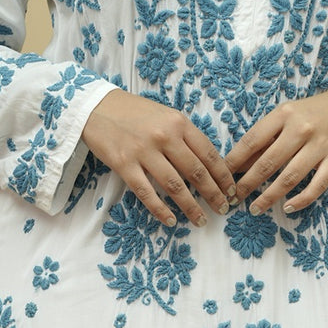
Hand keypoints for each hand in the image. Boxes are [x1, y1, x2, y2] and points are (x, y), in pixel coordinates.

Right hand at [81, 88, 236, 226]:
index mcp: (178, 123)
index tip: (231, 190)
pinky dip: (160, 210)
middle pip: (195, 172)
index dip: (223, 176)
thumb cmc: (134, 112)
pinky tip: (171, 221)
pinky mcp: (124, 164)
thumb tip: (207, 164)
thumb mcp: (165, 115)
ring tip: (200, 220)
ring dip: (190, 207)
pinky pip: (146, 193)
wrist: (96, 106)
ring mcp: (143, 151)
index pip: (208, 154)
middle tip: (223, 209)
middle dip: (213, 194)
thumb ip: (185, 136)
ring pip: (174, 186)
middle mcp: (164, 136)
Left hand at [225, 78, 327, 213]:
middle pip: (267, 163)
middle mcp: (301, 129)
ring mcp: (320, 146)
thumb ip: (267, 136)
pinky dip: (301, 200)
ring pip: (289, 178)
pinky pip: (317, 185)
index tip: (222, 176)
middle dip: (247, 184)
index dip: (234, 162)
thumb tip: (239, 163)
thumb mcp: (289, 114)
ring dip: (268, 197)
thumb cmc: (316, 110)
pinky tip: (288, 208)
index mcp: (285, 114)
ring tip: (254, 208)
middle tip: (233, 199)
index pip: (252, 141)